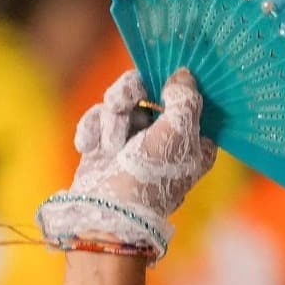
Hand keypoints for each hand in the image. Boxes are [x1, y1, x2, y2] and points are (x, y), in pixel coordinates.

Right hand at [38, 70, 217, 260]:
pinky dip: (91, 132)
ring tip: (109, 146)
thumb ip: (186, 99)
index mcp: (195, 140)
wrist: (106, 213)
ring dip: (110, 120)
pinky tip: (90, 150)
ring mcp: (134, 140)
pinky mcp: (106, 143)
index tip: (161, 72)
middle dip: (128, 95)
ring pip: (119, 101)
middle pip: (148, 89)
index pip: (188, 97)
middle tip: (119, 102)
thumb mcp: (178, 133)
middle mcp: (166, 137)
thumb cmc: (149, 176)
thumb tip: (183, 75)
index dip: (172, 81)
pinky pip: (97, 117)